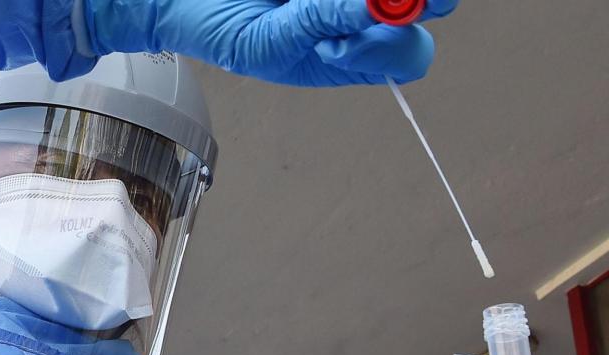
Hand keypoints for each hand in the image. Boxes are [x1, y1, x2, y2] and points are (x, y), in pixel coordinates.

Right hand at [82, 0, 458, 85]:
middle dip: (410, 0)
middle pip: (421, 8)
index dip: (395, 41)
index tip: (354, 30)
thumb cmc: (224, 31)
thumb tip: (376, 4)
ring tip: (295, 0)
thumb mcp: (273, 40)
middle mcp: (356, 19)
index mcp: (347, 58)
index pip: (407, 54)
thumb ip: (323, 21)